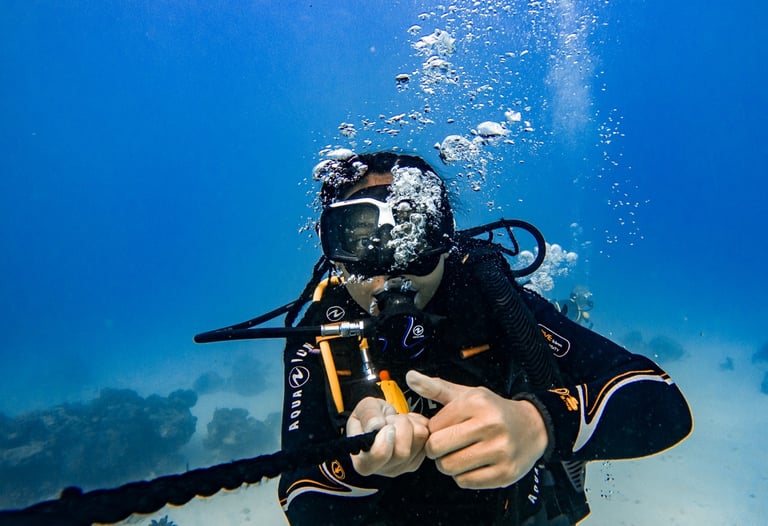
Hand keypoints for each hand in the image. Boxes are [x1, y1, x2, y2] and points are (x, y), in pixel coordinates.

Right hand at [346, 397, 429, 476]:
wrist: (382, 419)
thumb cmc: (370, 416)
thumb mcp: (364, 408)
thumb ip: (368, 416)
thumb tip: (377, 426)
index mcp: (363, 462)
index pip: (377, 459)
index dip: (384, 441)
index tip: (386, 426)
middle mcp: (384, 469)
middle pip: (403, 451)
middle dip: (399, 425)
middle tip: (390, 419)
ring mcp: (403, 466)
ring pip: (419, 439)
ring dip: (410, 423)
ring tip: (398, 421)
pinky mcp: (419, 458)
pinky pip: (428, 435)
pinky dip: (420, 425)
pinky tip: (407, 426)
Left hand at [406, 370, 547, 488]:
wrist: (532, 427)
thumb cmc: (493, 410)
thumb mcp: (467, 394)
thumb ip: (436, 387)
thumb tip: (409, 377)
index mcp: (477, 403)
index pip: (433, 426)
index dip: (432, 431)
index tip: (443, 430)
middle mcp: (490, 425)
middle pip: (438, 448)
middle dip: (436, 450)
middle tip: (445, 445)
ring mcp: (500, 451)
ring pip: (450, 467)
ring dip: (448, 464)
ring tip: (459, 454)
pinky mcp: (504, 473)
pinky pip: (466, 482)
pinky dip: (463, 476)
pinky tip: (473, 464)